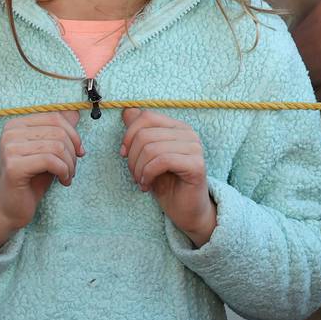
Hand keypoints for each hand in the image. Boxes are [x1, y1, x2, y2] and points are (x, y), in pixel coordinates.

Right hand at [0, 111, 81, 249]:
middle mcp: (10, 133)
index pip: (54, 117)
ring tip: (67, 176)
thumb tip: (74, 112)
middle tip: (72, 169)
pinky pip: (51, 161)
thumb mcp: (47, 152)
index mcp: (16, 125)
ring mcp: (9, 148)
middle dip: (73, 152)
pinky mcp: (14, 166)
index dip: (74, 134)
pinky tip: (63, 181)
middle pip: (58, 132)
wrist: (9, 206)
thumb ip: (58, 132)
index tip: (79, 152)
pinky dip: (64, 172)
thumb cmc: (29, 179)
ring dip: (70, 165)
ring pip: (57, 146)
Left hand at [121, 108, 215, 244]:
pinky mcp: (197, 165)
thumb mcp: (145, 155)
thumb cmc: (164, 181)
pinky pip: (162, 161)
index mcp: (176, 126)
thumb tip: (127, 111)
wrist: (184, 209)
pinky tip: (147, 185)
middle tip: (134, 174)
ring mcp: (195, 148)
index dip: (128, 135)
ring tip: (141, 181)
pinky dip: (148, 174)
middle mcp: (188, 133)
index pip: (145, 116)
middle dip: (132, 158)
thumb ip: (138, 133)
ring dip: (138, 169)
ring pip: (151, 148)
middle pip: (145, 134)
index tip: (123, 154)